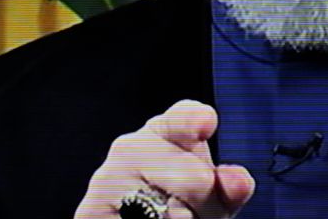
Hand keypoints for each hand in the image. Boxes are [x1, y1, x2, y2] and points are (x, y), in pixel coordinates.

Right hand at [74, 100, 254, 218]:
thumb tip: (237, 181)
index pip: (182, 118)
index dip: (195, 120)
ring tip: (170, 218)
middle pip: (192, 178)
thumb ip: (228, 186)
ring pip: (164, 210)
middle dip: (205, 204)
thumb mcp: (212, 194)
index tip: (206, 123)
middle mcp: (132, 146)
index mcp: (168, 131)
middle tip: (195, 212)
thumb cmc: (181, 203)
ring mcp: (107, 177)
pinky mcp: (89, 210)